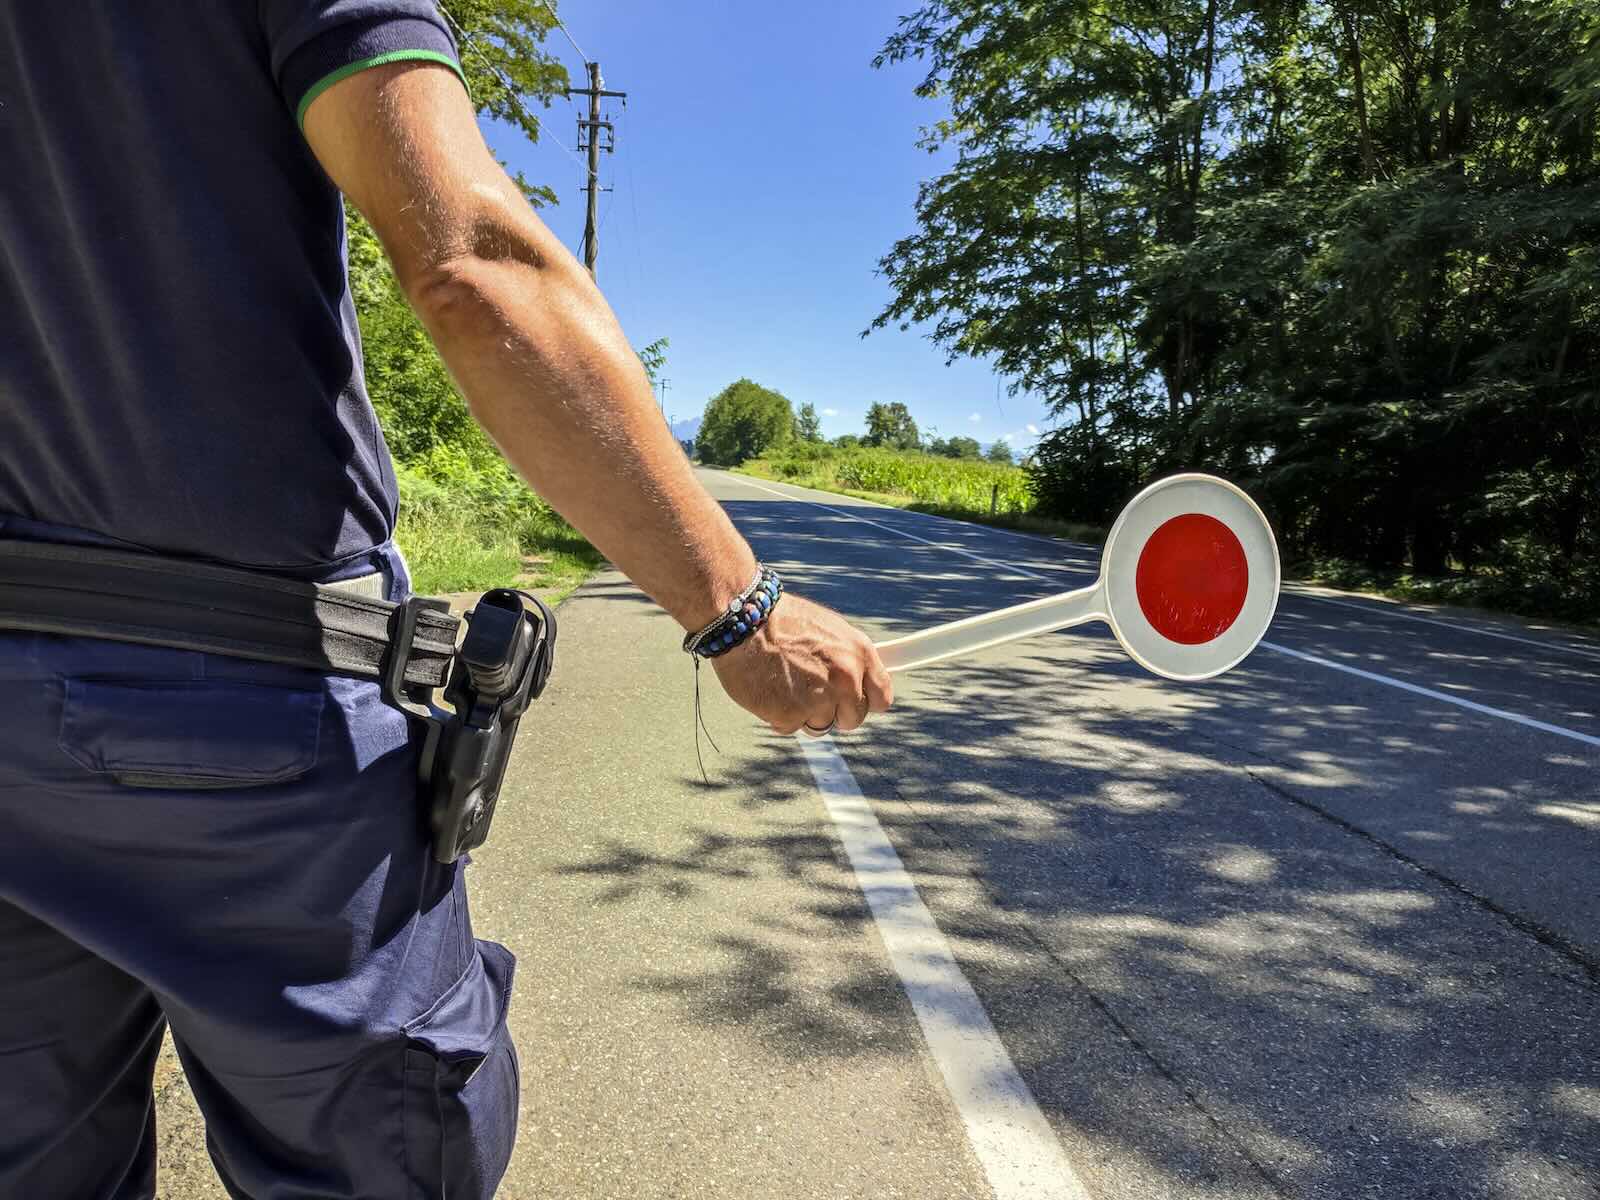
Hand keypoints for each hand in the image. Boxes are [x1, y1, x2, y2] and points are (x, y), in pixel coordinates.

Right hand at [710, 593, 893, 734]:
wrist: (744, 620)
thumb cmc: (783, 621)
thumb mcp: (830, 630)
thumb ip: (850, 659)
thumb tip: (859, 682)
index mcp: (859, 655)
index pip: (882, 698)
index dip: (865, 702)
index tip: (854, 702)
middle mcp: (845, 679)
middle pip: (852, 719)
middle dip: (833, 711)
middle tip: (810, 692)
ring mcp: (819, 700)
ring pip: (820, 725)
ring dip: (803, 713)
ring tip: (784, 684)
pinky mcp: (791, 714)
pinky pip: (790, 727)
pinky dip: (778, 715)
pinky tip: (769, 690)